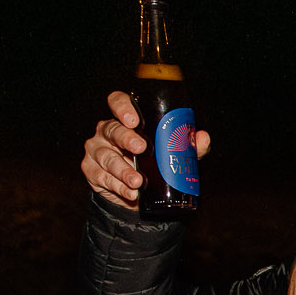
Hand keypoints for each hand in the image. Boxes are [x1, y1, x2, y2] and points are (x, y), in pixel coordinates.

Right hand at [79, 90, 210, 209]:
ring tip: (137, 181)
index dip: (122, 107)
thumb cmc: (152, 162)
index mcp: (124, 120)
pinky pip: (103, 178)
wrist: (135, 192)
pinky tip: (130, 192)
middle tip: (141, 148)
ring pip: (107, 157)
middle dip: (126, 139)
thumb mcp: (170, 153)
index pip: (117, 102)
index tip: (134, 120)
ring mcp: (97, 151)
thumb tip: (203, 138)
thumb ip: (186, 145)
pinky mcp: (92, 171)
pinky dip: (118, 187)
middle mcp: (107, 131)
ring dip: (123, 170)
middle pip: (112, 129)